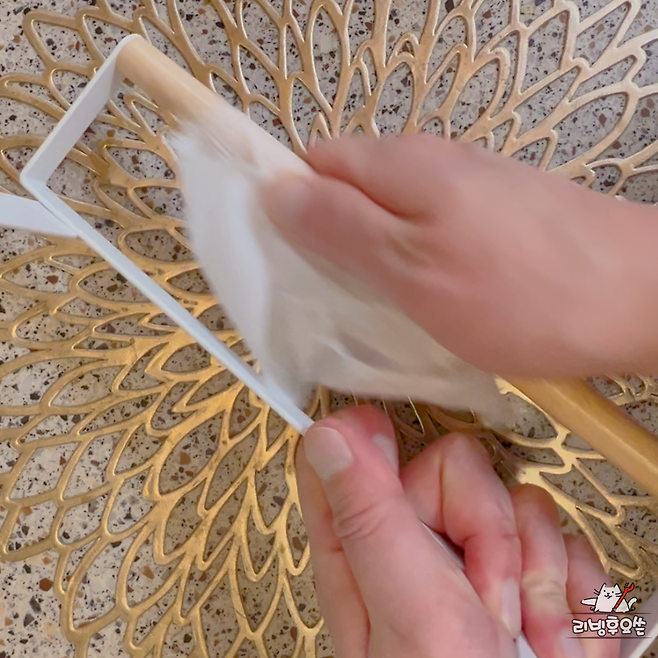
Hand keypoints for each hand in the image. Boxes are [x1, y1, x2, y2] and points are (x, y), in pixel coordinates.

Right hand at [263, 135, 657, 376]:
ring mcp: (466, 187)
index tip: (285, 263)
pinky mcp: (494, 214)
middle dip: (329, 239)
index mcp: (396, 166)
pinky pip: (429, 231)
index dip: (288, 206)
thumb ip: (339, 227)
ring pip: (390, 214)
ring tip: (380, 309)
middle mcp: (428, 162)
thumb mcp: (410, 268)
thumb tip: (274, 191)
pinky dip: (414, 264)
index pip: (311, 164)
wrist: (641, 299)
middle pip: (349, 189)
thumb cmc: (518, 293)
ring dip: (373, 258)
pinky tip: (429, 301)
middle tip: (334, 299)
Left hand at [296, 405, 618, 657]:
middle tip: (489, 601)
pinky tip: (561, 638)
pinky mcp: (523, 571)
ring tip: (529, 637)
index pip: (349, 455)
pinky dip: (571, 591)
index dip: (373, 434)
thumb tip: (328, 435)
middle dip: (491, 531)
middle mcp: (418, 544)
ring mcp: (474, 557)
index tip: (397, 437)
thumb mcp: (410, 612)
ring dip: (537, 577)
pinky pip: (561, 536)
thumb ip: (370, 518)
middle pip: (454, 467)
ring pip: (519, 501)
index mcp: (366, 547)